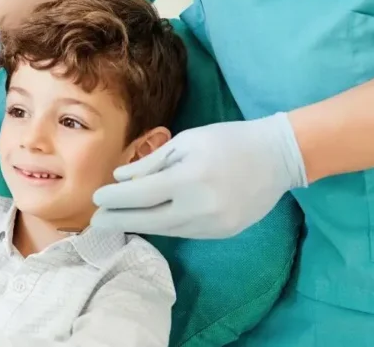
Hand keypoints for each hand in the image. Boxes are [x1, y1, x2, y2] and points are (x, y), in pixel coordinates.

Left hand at [91, 112, 307, 238]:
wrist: (277, 157)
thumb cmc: (228, 140)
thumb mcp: (186, 141)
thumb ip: (152, 163)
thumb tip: (121, 179)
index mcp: (188, 179)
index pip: (140, 196)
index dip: (115, 199)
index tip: (96, 198)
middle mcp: (200, 207)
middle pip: (148, 220)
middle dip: (119, 220)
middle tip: (96, 220)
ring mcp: (213, 224)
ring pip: (166, 230)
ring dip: (140, 224)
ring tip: (119, 218)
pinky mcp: (223, 232)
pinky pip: (185, 231)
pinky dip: (165, 225)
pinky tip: (151, 218)